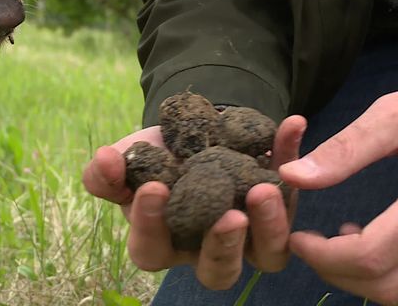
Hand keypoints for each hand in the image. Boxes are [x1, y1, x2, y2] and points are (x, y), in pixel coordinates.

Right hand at [83, 116, 305, 289]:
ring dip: (271, 224)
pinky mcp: (278, 207)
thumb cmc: (155, 156)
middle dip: (224, 246)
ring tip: (264, 187)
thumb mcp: (127, 160)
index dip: (151, 225)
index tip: (155, 188)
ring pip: (267, 254)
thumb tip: (105, 159)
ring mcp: (249, 235)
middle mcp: (207, 248)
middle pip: (218, 271)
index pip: (153, 250)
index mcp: (164, 242)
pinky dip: (291, 160)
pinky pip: (292, 194)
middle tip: (230, 217)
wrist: (192, 131)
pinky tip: (290, 127)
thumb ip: (106, 169)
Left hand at [280, 74, 397, 304]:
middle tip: (312, 246)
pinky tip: (380, 245)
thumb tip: (292, 176)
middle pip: (390, 286)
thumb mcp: (395, 116)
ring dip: (366, 280)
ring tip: (343, 241)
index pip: (372, 254)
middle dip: (337, 273)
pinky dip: (397, 279)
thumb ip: (342, 150)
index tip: (299, 239)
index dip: (323, 255)